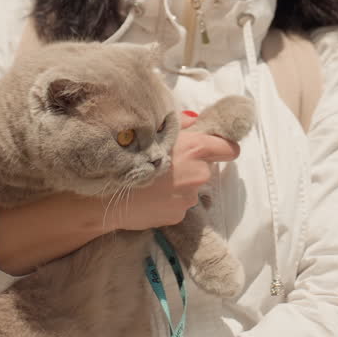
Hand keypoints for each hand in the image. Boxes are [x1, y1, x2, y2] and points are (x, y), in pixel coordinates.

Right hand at [108, 112, 240, 230]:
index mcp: (196, 149)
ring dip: (180, 185)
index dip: (224, 148)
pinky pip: (179, 204)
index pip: (228, 148)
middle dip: (192, 166)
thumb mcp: (154, 131)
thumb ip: (180, 125)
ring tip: (154, 183)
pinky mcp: (180, 214)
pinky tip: (151, 197)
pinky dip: (169, 200)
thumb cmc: (129, 156)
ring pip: (191, 187)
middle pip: (205, 168)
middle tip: (168, 165)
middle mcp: (199, 173)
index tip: (218, 150)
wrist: (108, 196)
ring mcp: (190, 197)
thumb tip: (194, 122)